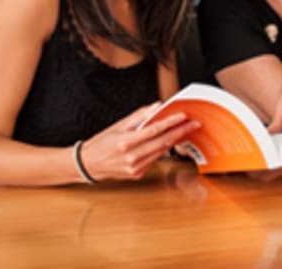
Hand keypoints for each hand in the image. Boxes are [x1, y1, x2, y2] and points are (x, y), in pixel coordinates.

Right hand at [80, 103, 199, 181]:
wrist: (88, 165)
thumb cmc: (101, 143)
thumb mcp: (117, 126)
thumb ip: (138, 116)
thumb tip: (156, 107)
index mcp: (125, 142)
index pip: (154, 130)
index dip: (170, 122)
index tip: (182, 116)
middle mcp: (131, 157)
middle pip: (162, 142)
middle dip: (180, 132)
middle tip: (193, 124)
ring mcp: (135, 168)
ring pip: (161, 152)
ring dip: (174, 140)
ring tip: (185, 130)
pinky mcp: (137, 174)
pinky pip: (154, 159)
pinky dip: (162, 149)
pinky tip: (167, 141)